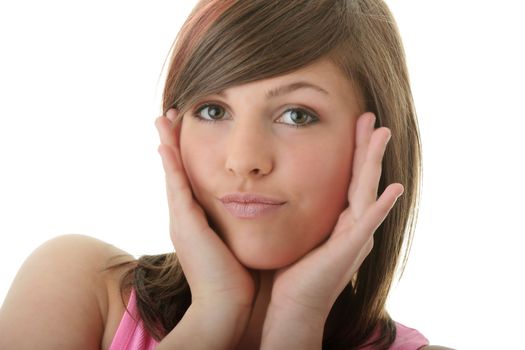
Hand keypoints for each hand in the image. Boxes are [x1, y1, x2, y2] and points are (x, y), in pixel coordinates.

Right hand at [155, 108, 255, 309]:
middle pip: (176, 169)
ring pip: (173, 173)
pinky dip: (171, 166)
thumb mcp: (235, 243)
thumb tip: (254, 211)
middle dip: (172, 141)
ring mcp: (181, 219)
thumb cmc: (236, 278)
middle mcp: (183, 216)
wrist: (225, 305)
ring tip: (164, 118)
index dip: (186, 154)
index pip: (189, 178)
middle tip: (169, 114)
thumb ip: (237, 226)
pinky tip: (167, 144)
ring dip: (168, 144)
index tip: (186, 130)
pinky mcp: (185, 224)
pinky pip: (177, 188)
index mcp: (196, 220)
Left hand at [261, 112, 403, 347]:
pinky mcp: (351, 249)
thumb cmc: (292, 272)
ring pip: (368, 191)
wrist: (293, 306)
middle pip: (362, 177)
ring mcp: (355, 237)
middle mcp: (352, 224)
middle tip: (370, 117)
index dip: (352, 151)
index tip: (353, 124)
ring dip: (374, 162)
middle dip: (366, 147)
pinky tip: (395, 188)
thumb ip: (301, 212)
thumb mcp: (298, 232)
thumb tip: (282, 189)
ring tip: (382, 134)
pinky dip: (382, 206)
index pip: (349, 177)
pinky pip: (368, 223)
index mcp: (340, 220)